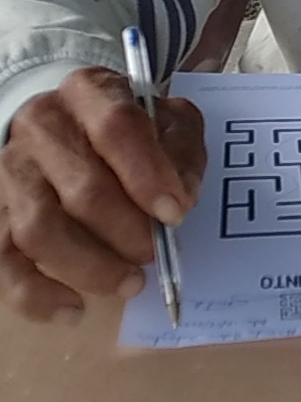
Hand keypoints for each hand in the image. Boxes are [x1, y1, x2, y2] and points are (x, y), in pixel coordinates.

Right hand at [0, 66, 204, 323]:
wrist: (64, 124)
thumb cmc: (126, 129)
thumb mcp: (166, 120)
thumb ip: (182, 149)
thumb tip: (180, 198)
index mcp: (88, 91)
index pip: (116, 127)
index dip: (148, 174)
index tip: (176, 212)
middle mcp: (40, 125)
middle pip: (82, 189)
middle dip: (127, 231)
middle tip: (154, 252)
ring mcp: (10, 170)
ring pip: (39, 229)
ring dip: (92, 266)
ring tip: (130, 283)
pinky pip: (3, 262)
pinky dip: (37, 296)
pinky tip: (74, 310)